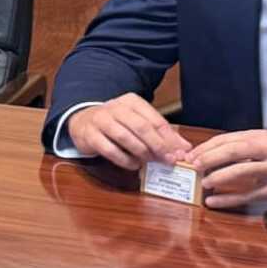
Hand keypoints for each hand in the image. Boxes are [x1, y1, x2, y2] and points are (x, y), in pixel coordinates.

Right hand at [66, 94, 191, 169]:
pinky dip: (124, 159)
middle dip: (158, 145)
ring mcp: (100, 120)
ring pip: (125, 137)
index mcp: (131, 102)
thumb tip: (184, 148)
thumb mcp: (138, 122)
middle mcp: (115, 108)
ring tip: (150, 162)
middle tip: (168, 160)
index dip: (169, 138)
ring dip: (141, 152)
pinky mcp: (90, 135)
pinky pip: (110, 149)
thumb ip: (161, 134)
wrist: (83, 121)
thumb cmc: (116, 123)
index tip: (180, 153)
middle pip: (141, 127)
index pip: (154, 119)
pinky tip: (133, 165)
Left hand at [186, 130, 266, 210]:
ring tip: (203, 182)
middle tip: (193, 165)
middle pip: (232, 151)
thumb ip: (244, 147)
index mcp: (263, 137)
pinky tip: (214, 201)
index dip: (207, 147)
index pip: (229, 138)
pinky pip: (248, 194)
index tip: (191, 154)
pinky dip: (228, 199)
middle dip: (209, 158)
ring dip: (218, 177)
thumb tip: (211, 154)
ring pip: (240, 172)